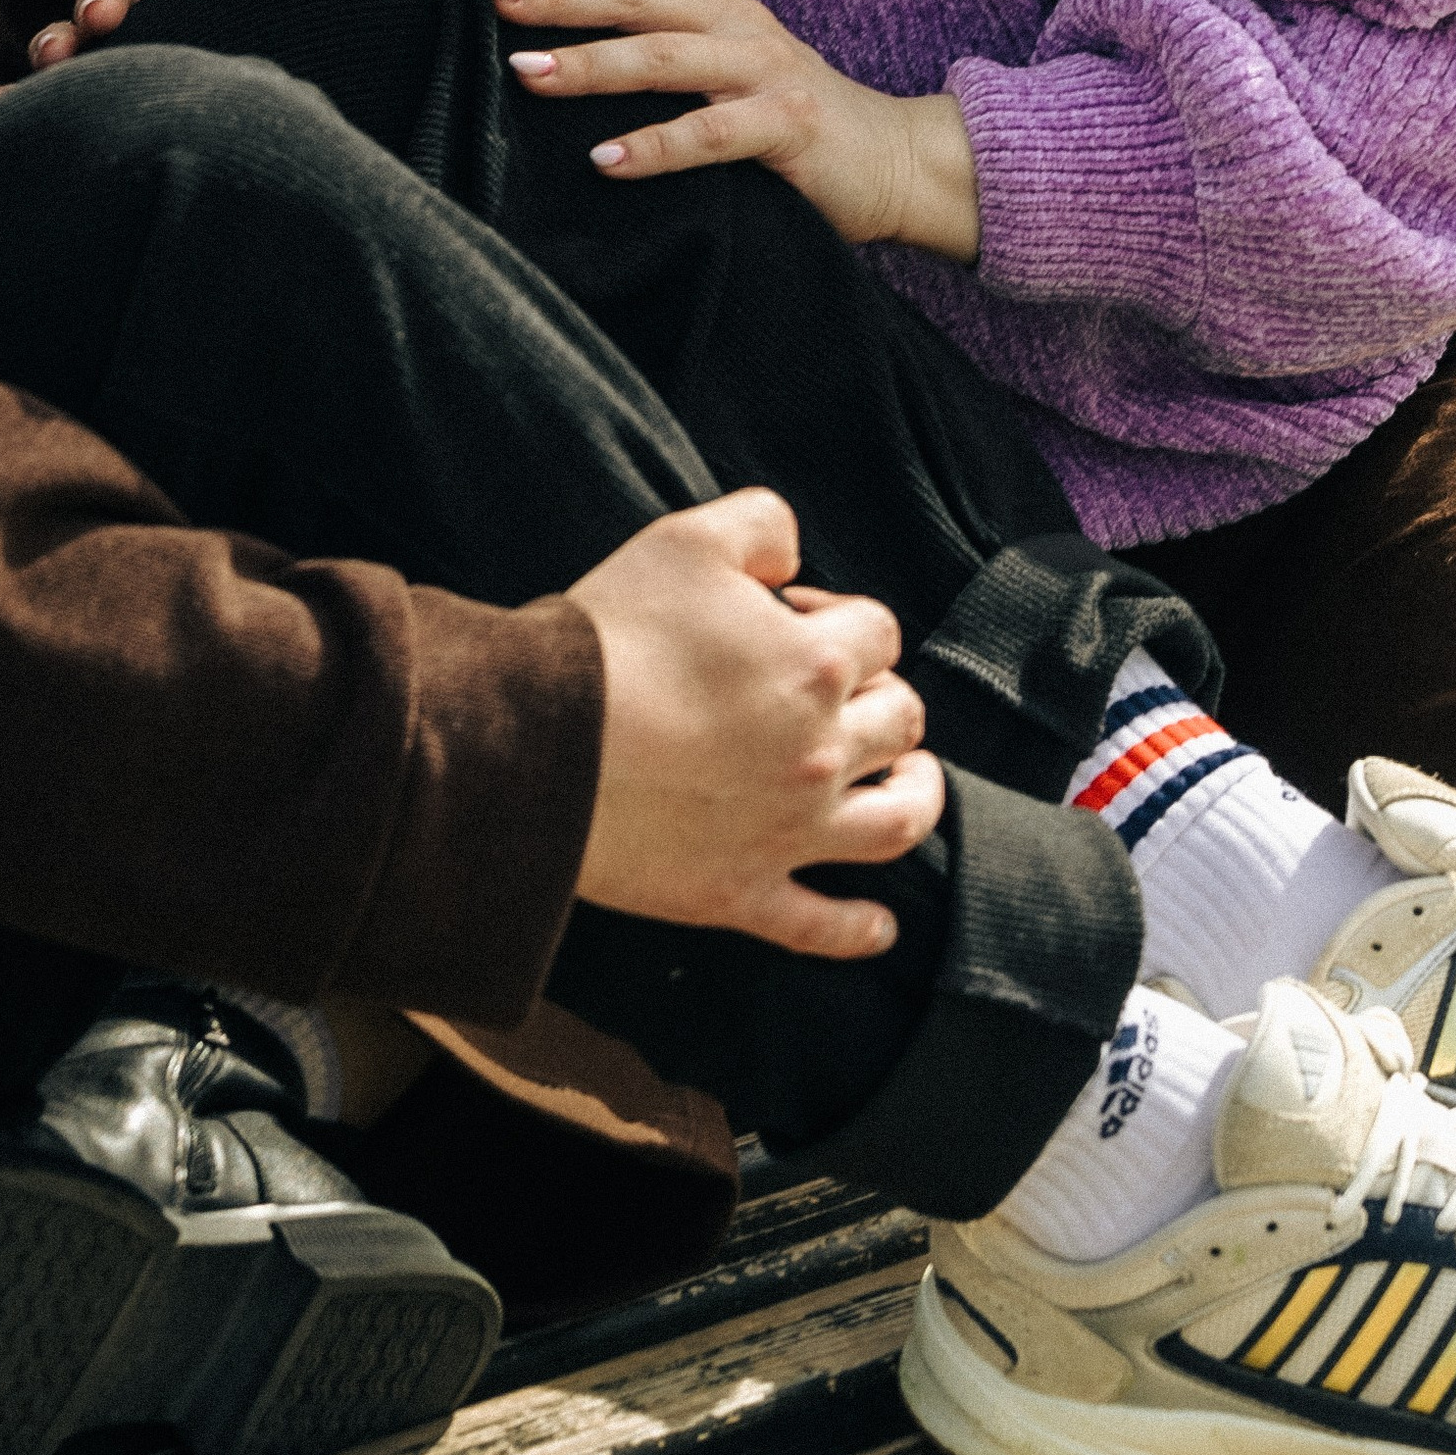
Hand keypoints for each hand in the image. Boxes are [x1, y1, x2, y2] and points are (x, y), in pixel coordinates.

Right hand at [0, 0, 270, 108]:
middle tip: (106, 18)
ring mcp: (90, 72)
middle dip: (101, 3)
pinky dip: (0, 101)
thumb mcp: (253, 23)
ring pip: (59, 48)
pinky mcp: (57, 112)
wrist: (222, 152)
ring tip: (57, 57)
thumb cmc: (240, 80)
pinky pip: (22, 105)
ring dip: (54, 44)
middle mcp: (126, 32)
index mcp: (174, 5)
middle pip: (101, 2)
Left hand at [485, 0, 982, 260]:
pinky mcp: (790, 126)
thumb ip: (655, 49)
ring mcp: (764, 71)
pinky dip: (656, 146)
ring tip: (527, 70)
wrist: (895, 160)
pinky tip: (604, 161)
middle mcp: (733, 23)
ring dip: (594, 63)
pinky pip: (712, 136)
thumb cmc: (785, 120)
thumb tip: (547, 51)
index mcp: (710, 2)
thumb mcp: (718, 68)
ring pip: (666, 58)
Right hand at [569, 490, 941, 957]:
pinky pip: (821, 926)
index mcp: (815, 664)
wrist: (538, 741)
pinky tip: (880, 926)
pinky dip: (859, 930)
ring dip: (917, 795)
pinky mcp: (741, 891)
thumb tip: (793, 558)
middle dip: (879, 692)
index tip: (790, 616)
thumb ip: (762, 524)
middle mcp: (820, 750)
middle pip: (900, 719)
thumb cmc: (611, 636)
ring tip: (909, 778)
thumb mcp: (688, 539)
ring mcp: (787, 830)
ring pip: (897, 823)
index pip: (878, 631)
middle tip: (833, 687)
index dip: (839, 614)